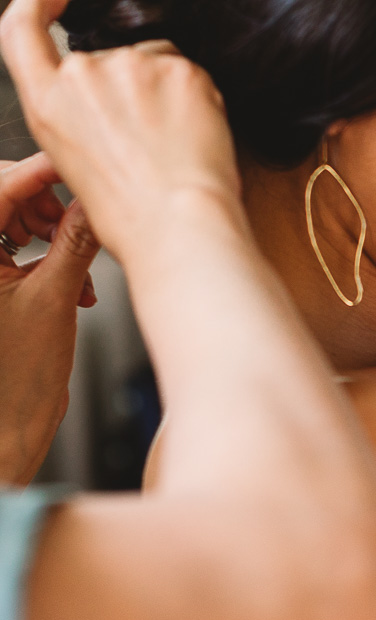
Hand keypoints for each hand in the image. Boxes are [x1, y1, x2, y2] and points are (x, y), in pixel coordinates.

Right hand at [0, 0, 243, 264]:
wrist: (179, 228)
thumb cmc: (133, 216)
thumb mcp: (75, 164)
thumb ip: (79, 117)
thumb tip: (107, 110)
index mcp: (48, 103)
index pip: (22, 29)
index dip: (38, 3)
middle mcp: (82, 75)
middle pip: (110, 58)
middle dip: (134, 90)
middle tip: (153, 141)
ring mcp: (130, 66)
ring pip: (154, 62)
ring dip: (166, 93)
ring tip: (173, 146)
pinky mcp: (177, 68)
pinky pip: (189, 72)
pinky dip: (195, 99)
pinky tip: (195, 136)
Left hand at [0, 154, 100, 483]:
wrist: (7, 424)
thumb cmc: (14, 381)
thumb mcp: (54, 300)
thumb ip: (76, 242)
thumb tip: (94, 201)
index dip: (44, 173)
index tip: (80, 166)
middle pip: (0, 194)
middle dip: (45, 204)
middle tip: (80, 219)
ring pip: (7, 215)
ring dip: (50, 230)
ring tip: (78, 262)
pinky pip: (11, 242)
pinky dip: (46, 251)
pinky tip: (72, 277)